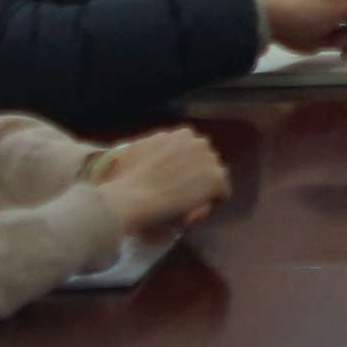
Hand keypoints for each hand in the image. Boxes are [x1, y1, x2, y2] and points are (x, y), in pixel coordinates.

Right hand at [91, 128, 230, 237]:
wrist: (130, 197)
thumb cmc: (124, 179)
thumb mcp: (134, 152)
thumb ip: (148, 148)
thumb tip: (149, 148)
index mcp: (178, 135)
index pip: (191, 150)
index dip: (184, 167)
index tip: (174, 181)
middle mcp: (196, 141)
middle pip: (206, 160)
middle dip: (197, 174)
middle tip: (182, 193)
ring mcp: (208, 159)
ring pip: (215, 175)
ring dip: (205, 188)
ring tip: (188, 203)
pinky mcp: (216, 179)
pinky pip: (222, 193)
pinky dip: (212, 203)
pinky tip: (195, 211)